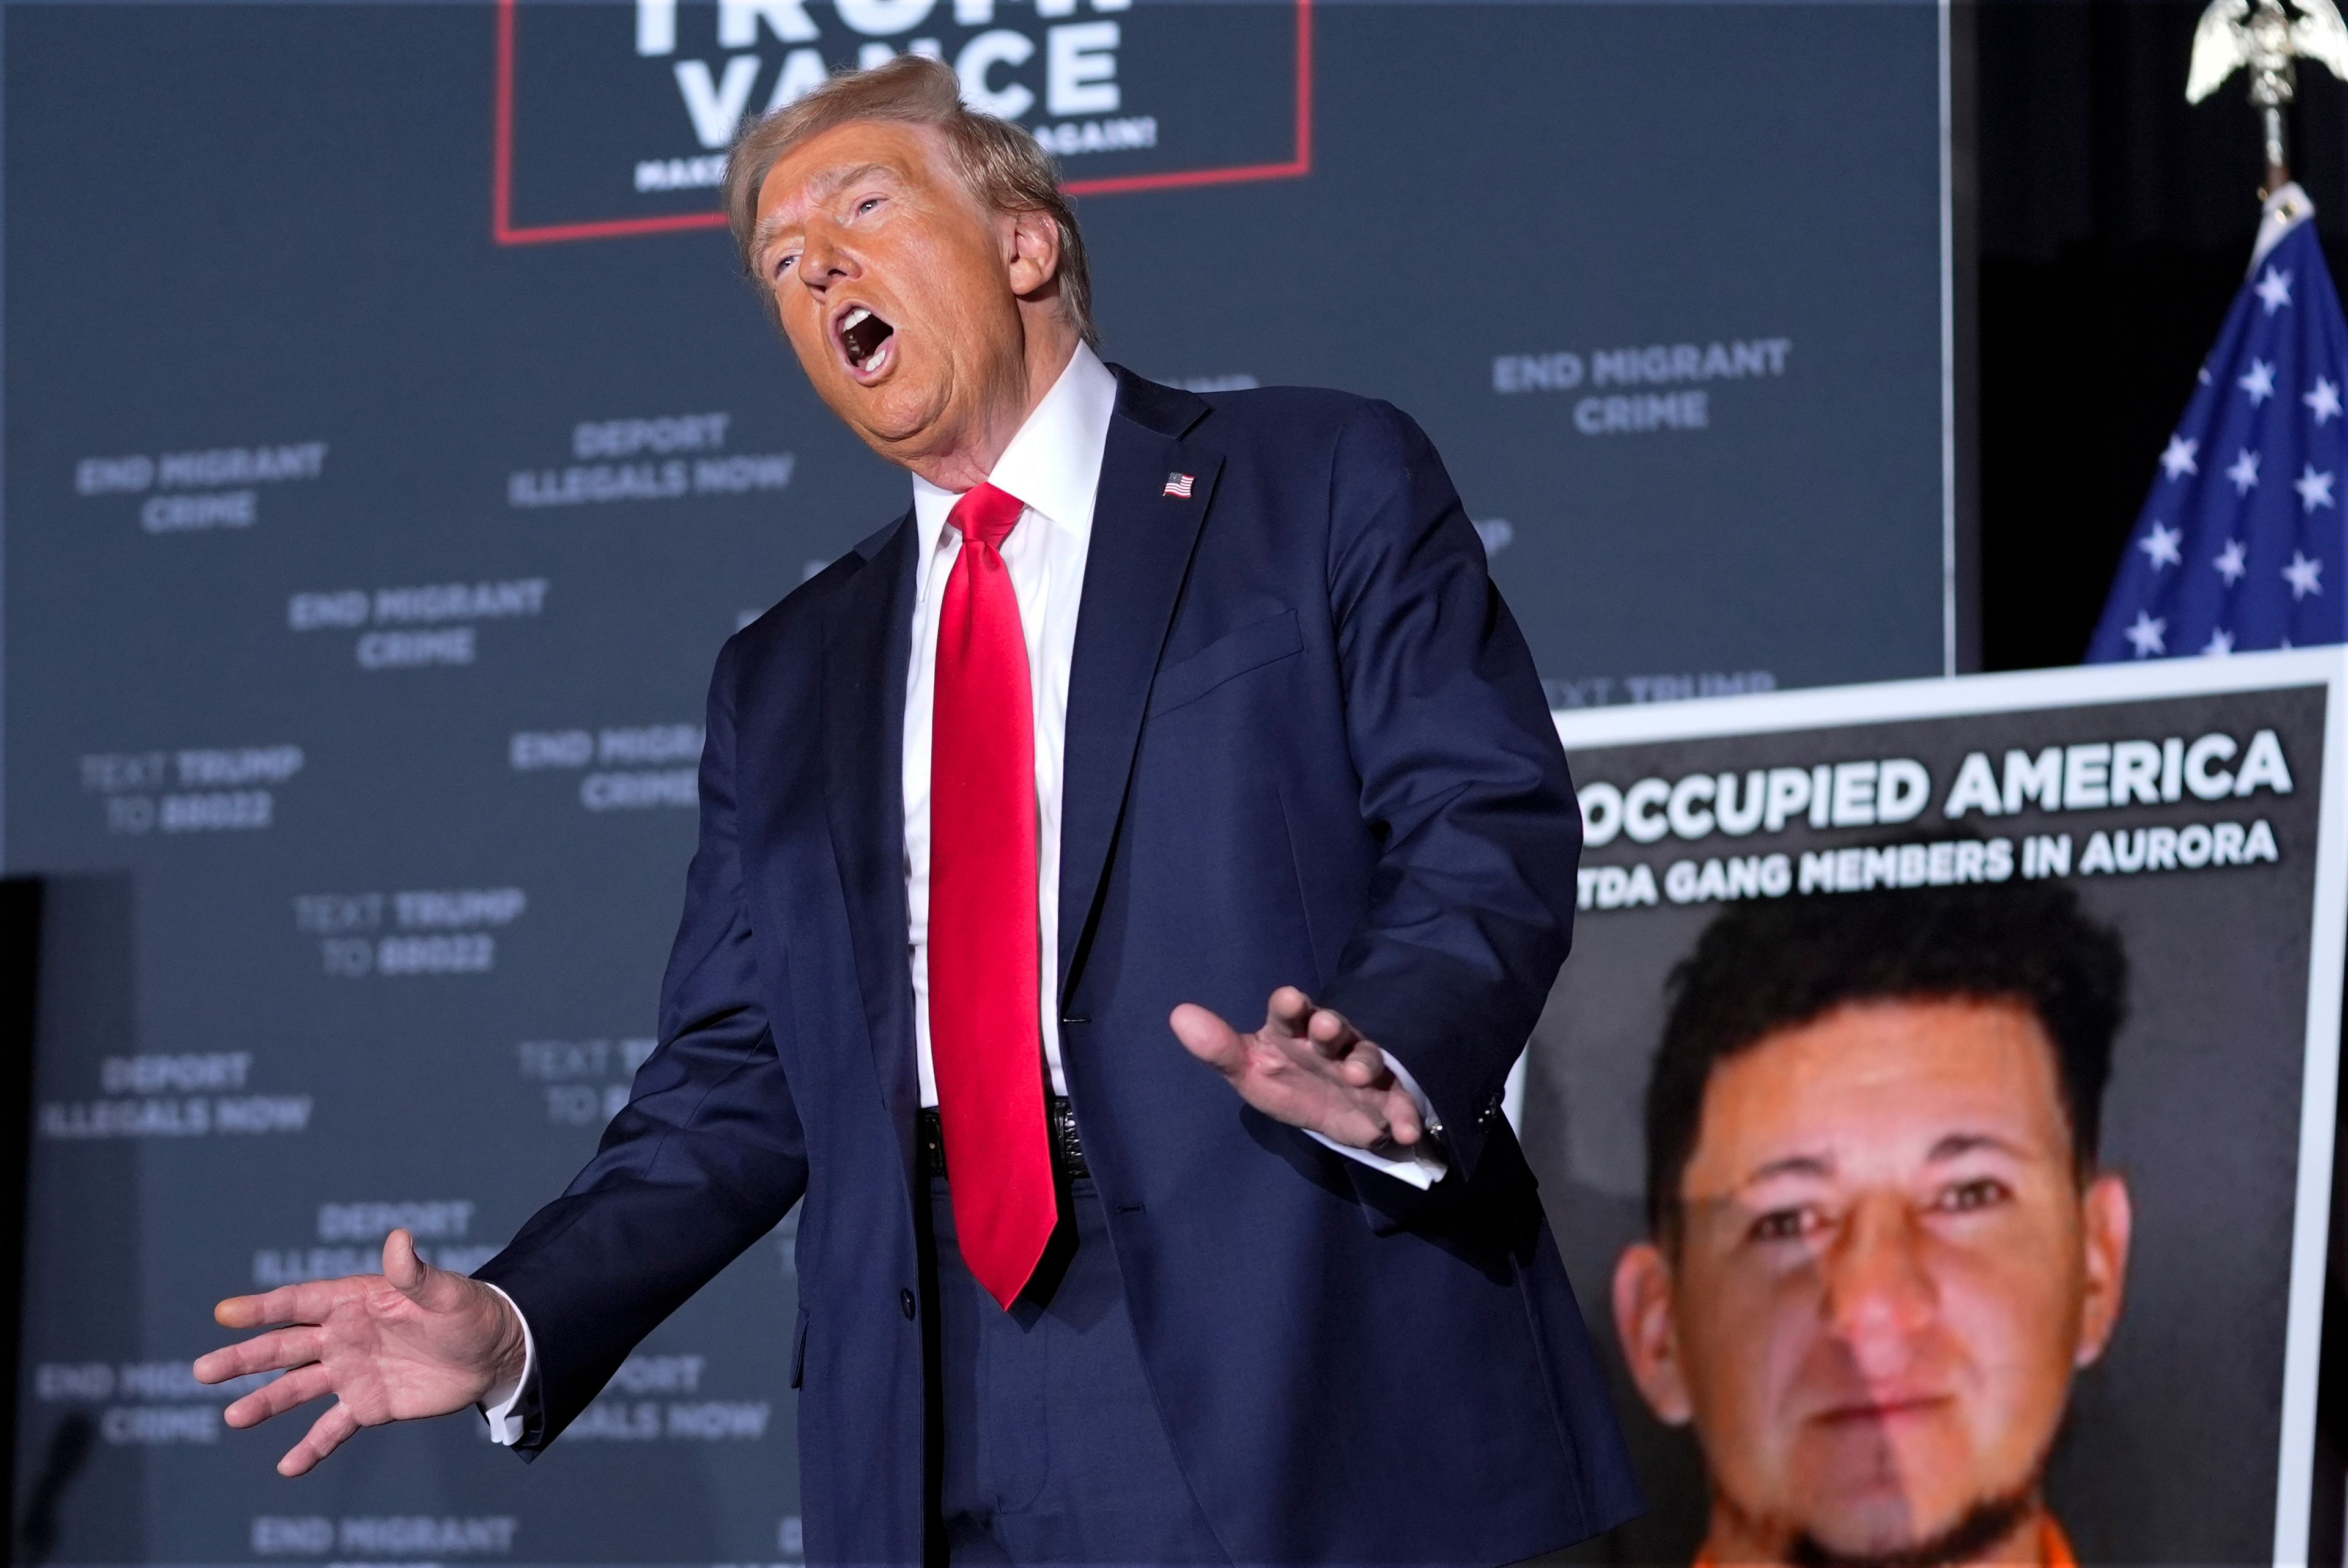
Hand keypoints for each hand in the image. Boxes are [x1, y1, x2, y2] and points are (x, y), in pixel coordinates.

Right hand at [193, 1229, 527, 1475]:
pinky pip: (332, 1429)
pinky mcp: (368, 1405)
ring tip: (233, 1418)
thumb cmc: (470, 1312)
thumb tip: (400, 1239)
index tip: (224, 1314)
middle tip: (202, 1371)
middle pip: (284, 1347)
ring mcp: (351, 1372)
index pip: (300, 1302)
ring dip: (266, 1403)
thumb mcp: (447, 1292)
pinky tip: (288, 1467)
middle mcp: (343, 1336)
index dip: (263, 1307)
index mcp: (356, 1301)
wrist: (493, 1352)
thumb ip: (416, 1274)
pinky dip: (310, 1448)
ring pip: (297, 1389)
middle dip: (244, 1358)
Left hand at [1171, 987, 1427, 1153]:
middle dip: (1330, 1026)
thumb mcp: (1251, 1071)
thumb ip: (1219, 1049)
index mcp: (1294, 1032)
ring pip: (1367, 1058)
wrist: (1332, 1115)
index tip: (1288, 1000)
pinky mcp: (1387, 1097)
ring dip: (1365, 1064)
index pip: (1291, 1011)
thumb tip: (1179, 1014)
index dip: (1290, 1005)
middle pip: (1333, 1028)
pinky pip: (1399, 1103)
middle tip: (1325, 1027)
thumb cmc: (1287, 1080)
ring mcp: (1361, 1068)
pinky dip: (1404, 1116)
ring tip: (1358, 1075)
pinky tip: (1404, 1131)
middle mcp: (1330, 1043)